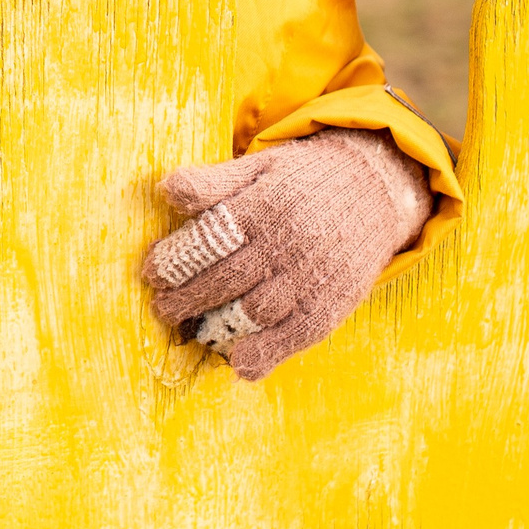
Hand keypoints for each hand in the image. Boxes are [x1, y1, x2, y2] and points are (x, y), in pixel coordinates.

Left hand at [140, 127, 429, 381]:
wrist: (377, 189)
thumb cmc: (304, 180)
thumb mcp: (260, 166)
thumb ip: (215, 181)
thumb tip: (167, 190)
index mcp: (265, 205)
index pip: (211, 237)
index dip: (176, 258)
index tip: (151, 272)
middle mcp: (287, 243)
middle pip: (227, 277)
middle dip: (186, 296)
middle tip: (162, 306)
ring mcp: (311, 277)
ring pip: (256, 310)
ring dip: (216, 325)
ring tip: (189, 329)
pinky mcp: (331, 305)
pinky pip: (294, 336)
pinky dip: (266, 353)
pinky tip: (238, 362)